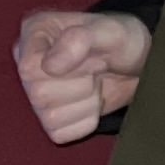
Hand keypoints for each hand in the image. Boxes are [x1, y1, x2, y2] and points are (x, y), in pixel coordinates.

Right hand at [15, 8, 151, 143]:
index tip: (87, 55)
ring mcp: (35, 96)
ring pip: (50, 117)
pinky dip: (86, 120)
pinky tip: (91, 101)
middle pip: (39, 94)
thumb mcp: (110, 31)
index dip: (62, 68)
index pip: (28, 67)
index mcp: (36, 32)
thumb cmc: (120, 42)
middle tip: (94, 69)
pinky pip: (61, 133)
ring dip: (85, 102)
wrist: (136, 66)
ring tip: (94, 83)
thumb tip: (50, 66)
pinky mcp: (51, 121)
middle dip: (80, 84)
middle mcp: (28, 65)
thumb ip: (79, 39)